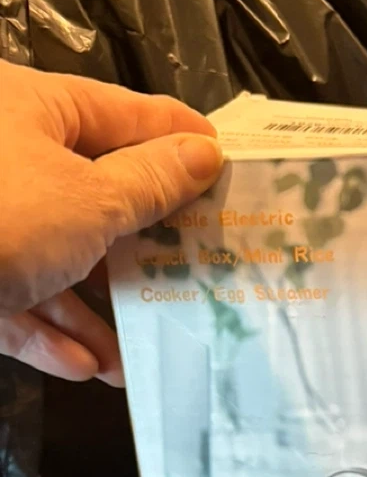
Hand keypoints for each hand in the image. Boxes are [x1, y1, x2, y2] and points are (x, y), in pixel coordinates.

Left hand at [0, 63, 223, 385]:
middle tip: (201, 272)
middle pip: (92, 197)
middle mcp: (4, 158)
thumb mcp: (89, 200)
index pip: (126, 115)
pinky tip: (86, 367)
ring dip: (96, 312)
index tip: (233, 165)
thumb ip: (151, 183)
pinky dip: (49, 334)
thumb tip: (203, 153)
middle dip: (143, 246)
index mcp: (33, 110)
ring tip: (141, 354)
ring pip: (52, 261)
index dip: (181, 140)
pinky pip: (12, 302)